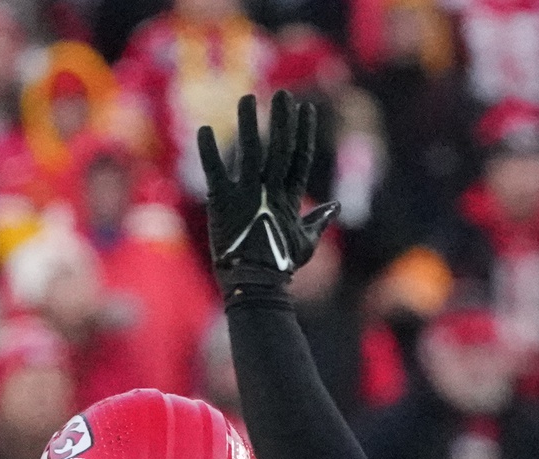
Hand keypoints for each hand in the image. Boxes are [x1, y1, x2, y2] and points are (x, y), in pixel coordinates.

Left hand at [198, 91, 337, 286]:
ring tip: (248, 99)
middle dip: (281, 119)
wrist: (255, 284)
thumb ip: (318, 220)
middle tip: (282, 94)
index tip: (304, 110)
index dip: (302, 132)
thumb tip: (334, 207)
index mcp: (289, 199)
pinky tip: (204, 129)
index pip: (299, 157)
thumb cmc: (279, 266)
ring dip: (249, 124)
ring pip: (250, 152)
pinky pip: (215, 171)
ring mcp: (246, 196)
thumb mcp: (305, 243)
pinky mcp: (222, 203)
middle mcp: (270, 192)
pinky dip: (209, 150)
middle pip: (279, 148)